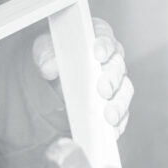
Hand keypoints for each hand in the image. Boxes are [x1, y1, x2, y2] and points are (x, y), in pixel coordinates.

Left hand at [31, 18, 132, 135]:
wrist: (50, 80)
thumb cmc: (52, 56)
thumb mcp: (43, 49)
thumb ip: (45, 53)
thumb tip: (49, 67)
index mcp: (95, 37)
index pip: (104, 35)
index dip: (104, 44)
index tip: (98, 54)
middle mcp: (110, 59)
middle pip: (117, 66)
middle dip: (111, 78)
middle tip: (102, 89)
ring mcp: (115, 83)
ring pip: (124, 91)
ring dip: (118, 104)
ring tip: (109, 116)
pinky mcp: (114, 104)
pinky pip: (122, 114)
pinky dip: (118, 123)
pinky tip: (111, 131)